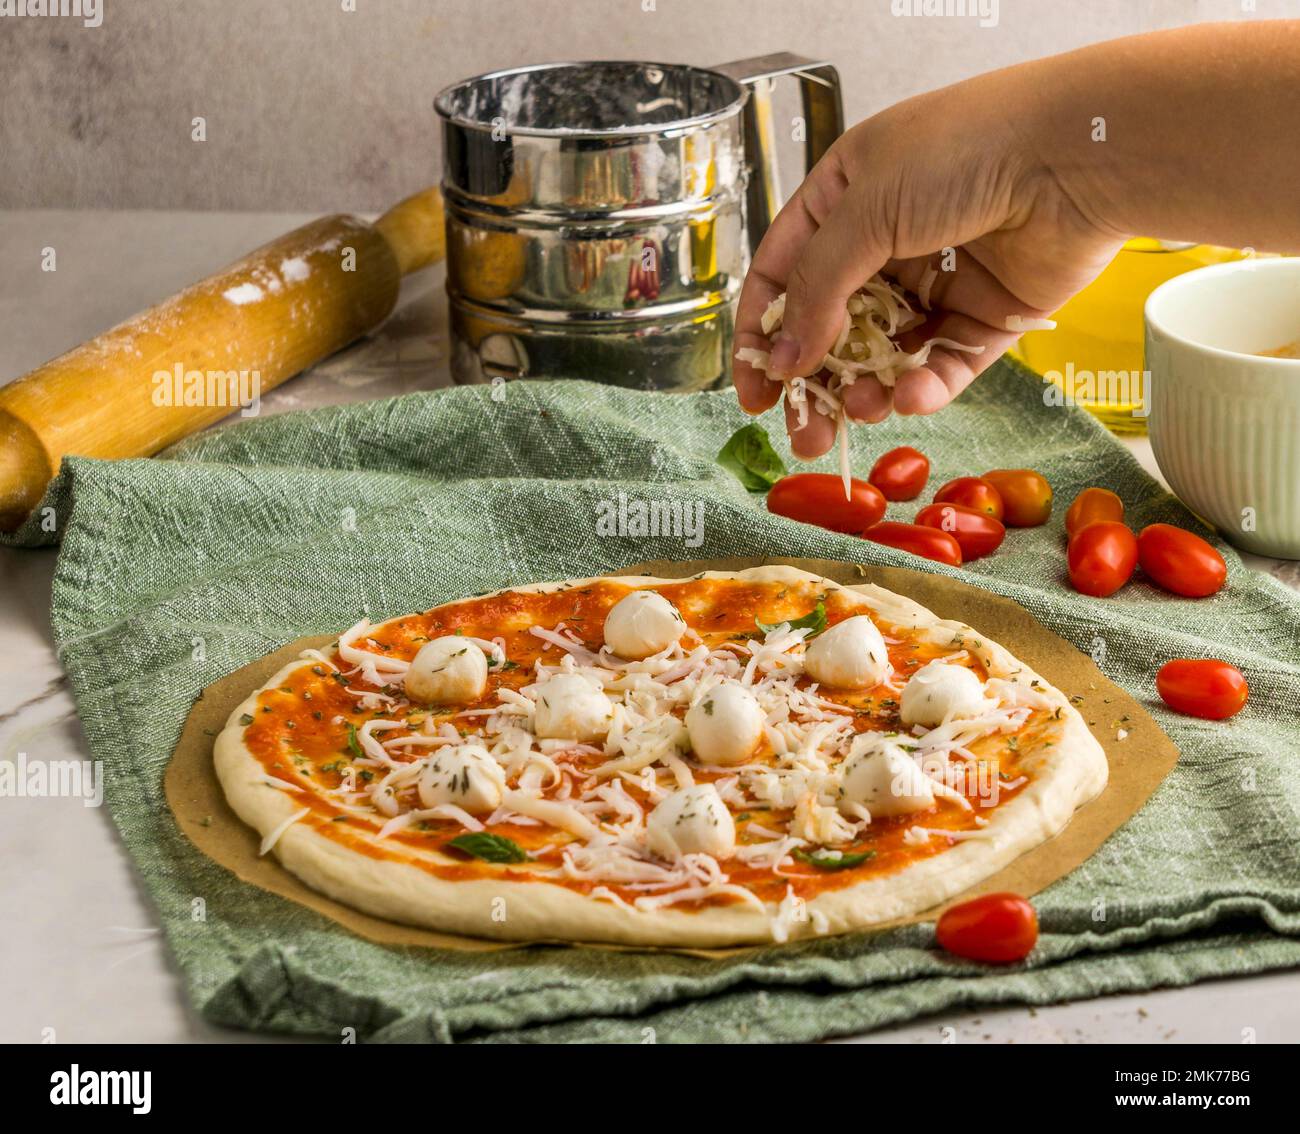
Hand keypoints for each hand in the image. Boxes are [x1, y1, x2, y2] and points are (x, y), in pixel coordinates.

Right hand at [732, 72, 1126, 457]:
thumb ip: (817, 289)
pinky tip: (913, 396)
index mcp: (844, 198)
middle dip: (816, 384)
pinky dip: (925, 386)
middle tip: (806, 435)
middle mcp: (885, 240)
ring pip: (884, 355)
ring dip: (867, 390)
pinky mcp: (985, 316)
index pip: (784, 273)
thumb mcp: (864, 210)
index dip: (763, 333)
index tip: (756, 392)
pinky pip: (944, 363)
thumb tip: (783, 359)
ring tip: (863, 410)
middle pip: (830, 326)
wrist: (1075, 153)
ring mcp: (936, 280)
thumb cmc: (963, 151)